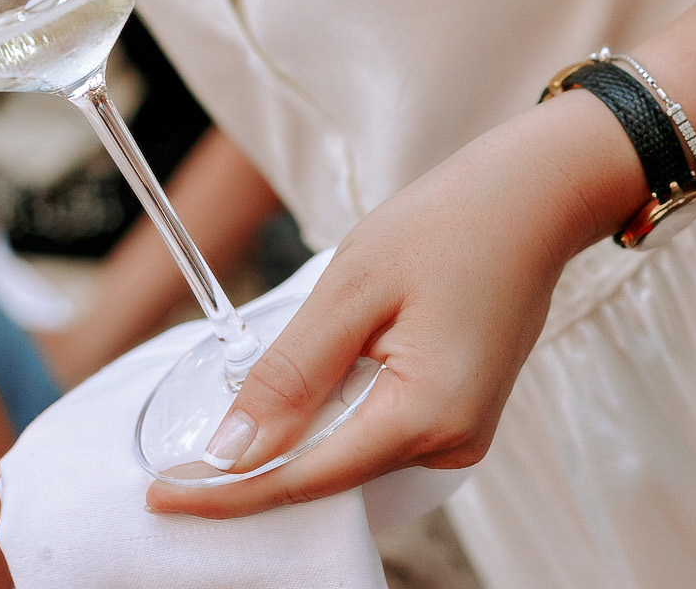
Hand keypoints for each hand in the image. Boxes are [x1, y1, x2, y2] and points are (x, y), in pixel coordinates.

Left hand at [145, 89, 644, 517]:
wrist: (534, 196)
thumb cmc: (452, 223)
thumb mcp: (352, 288)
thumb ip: (290, 376)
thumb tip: (230, 454)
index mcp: (428, 415)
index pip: (304, 481)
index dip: (227, 494)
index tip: (161, 499)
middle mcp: (451, 444)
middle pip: (327, 478)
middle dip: (258, 463)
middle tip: (190, 451)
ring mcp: (460, 435)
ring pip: (348, 457)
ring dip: (299, 432)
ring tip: (275, 377)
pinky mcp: (458, 417)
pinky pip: (376, 434)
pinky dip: (334, 414)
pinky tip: (324, 369)